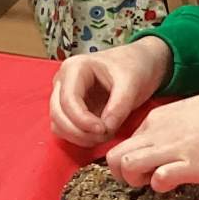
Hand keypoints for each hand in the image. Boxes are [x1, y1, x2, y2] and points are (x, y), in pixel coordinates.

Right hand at [50, 37, 172, 145]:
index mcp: (75, 68)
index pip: (68, 99)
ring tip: (105, 135)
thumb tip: (106, 129)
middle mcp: (64, 81)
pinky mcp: (72, 109)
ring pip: (58, 124)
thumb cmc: (134, 66)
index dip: (82, 119)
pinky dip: (80, 137)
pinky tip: (100, 136)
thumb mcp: (132, 83)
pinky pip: (66, 128)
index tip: (102, 130)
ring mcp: (65, 95)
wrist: (141, 62)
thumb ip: (119, 106)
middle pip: (58, 114)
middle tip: (104, 136)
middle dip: (79, 131)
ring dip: (78, 136)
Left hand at [105, 84, 198, 189]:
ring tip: (155, 181)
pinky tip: (177, 182)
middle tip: (140, 180)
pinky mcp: (188, 165)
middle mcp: (156, 134)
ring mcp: (171, 149)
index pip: (122, 143)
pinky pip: (159, 180)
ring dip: (136, 181)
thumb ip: (165, 130)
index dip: (126, 161)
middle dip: (120, 175)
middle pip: (114, 156)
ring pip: (128, 166)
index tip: (141, 168)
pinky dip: (162, 186)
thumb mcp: (183, 114)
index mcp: (154, 120)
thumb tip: (156, 148)